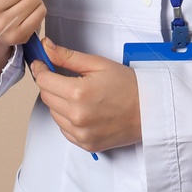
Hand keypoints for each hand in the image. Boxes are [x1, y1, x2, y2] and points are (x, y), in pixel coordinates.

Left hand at [29, 35, 142, 152]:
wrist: (150, 110)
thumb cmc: (129, 86)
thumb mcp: (97, 64)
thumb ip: (67, 57)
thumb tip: (46, 47)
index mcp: (78, 93)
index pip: (43, 80)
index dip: (40, 69)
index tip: (41, 64)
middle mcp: (77, 116)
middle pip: (46, 96)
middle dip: (50, 84)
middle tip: (63, 77)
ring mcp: (81, 133)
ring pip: (54, 113)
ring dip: (59, 102)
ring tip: (78, 95)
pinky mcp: (86, 144)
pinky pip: (64, 130)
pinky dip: (67, 119)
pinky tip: (82, 110)